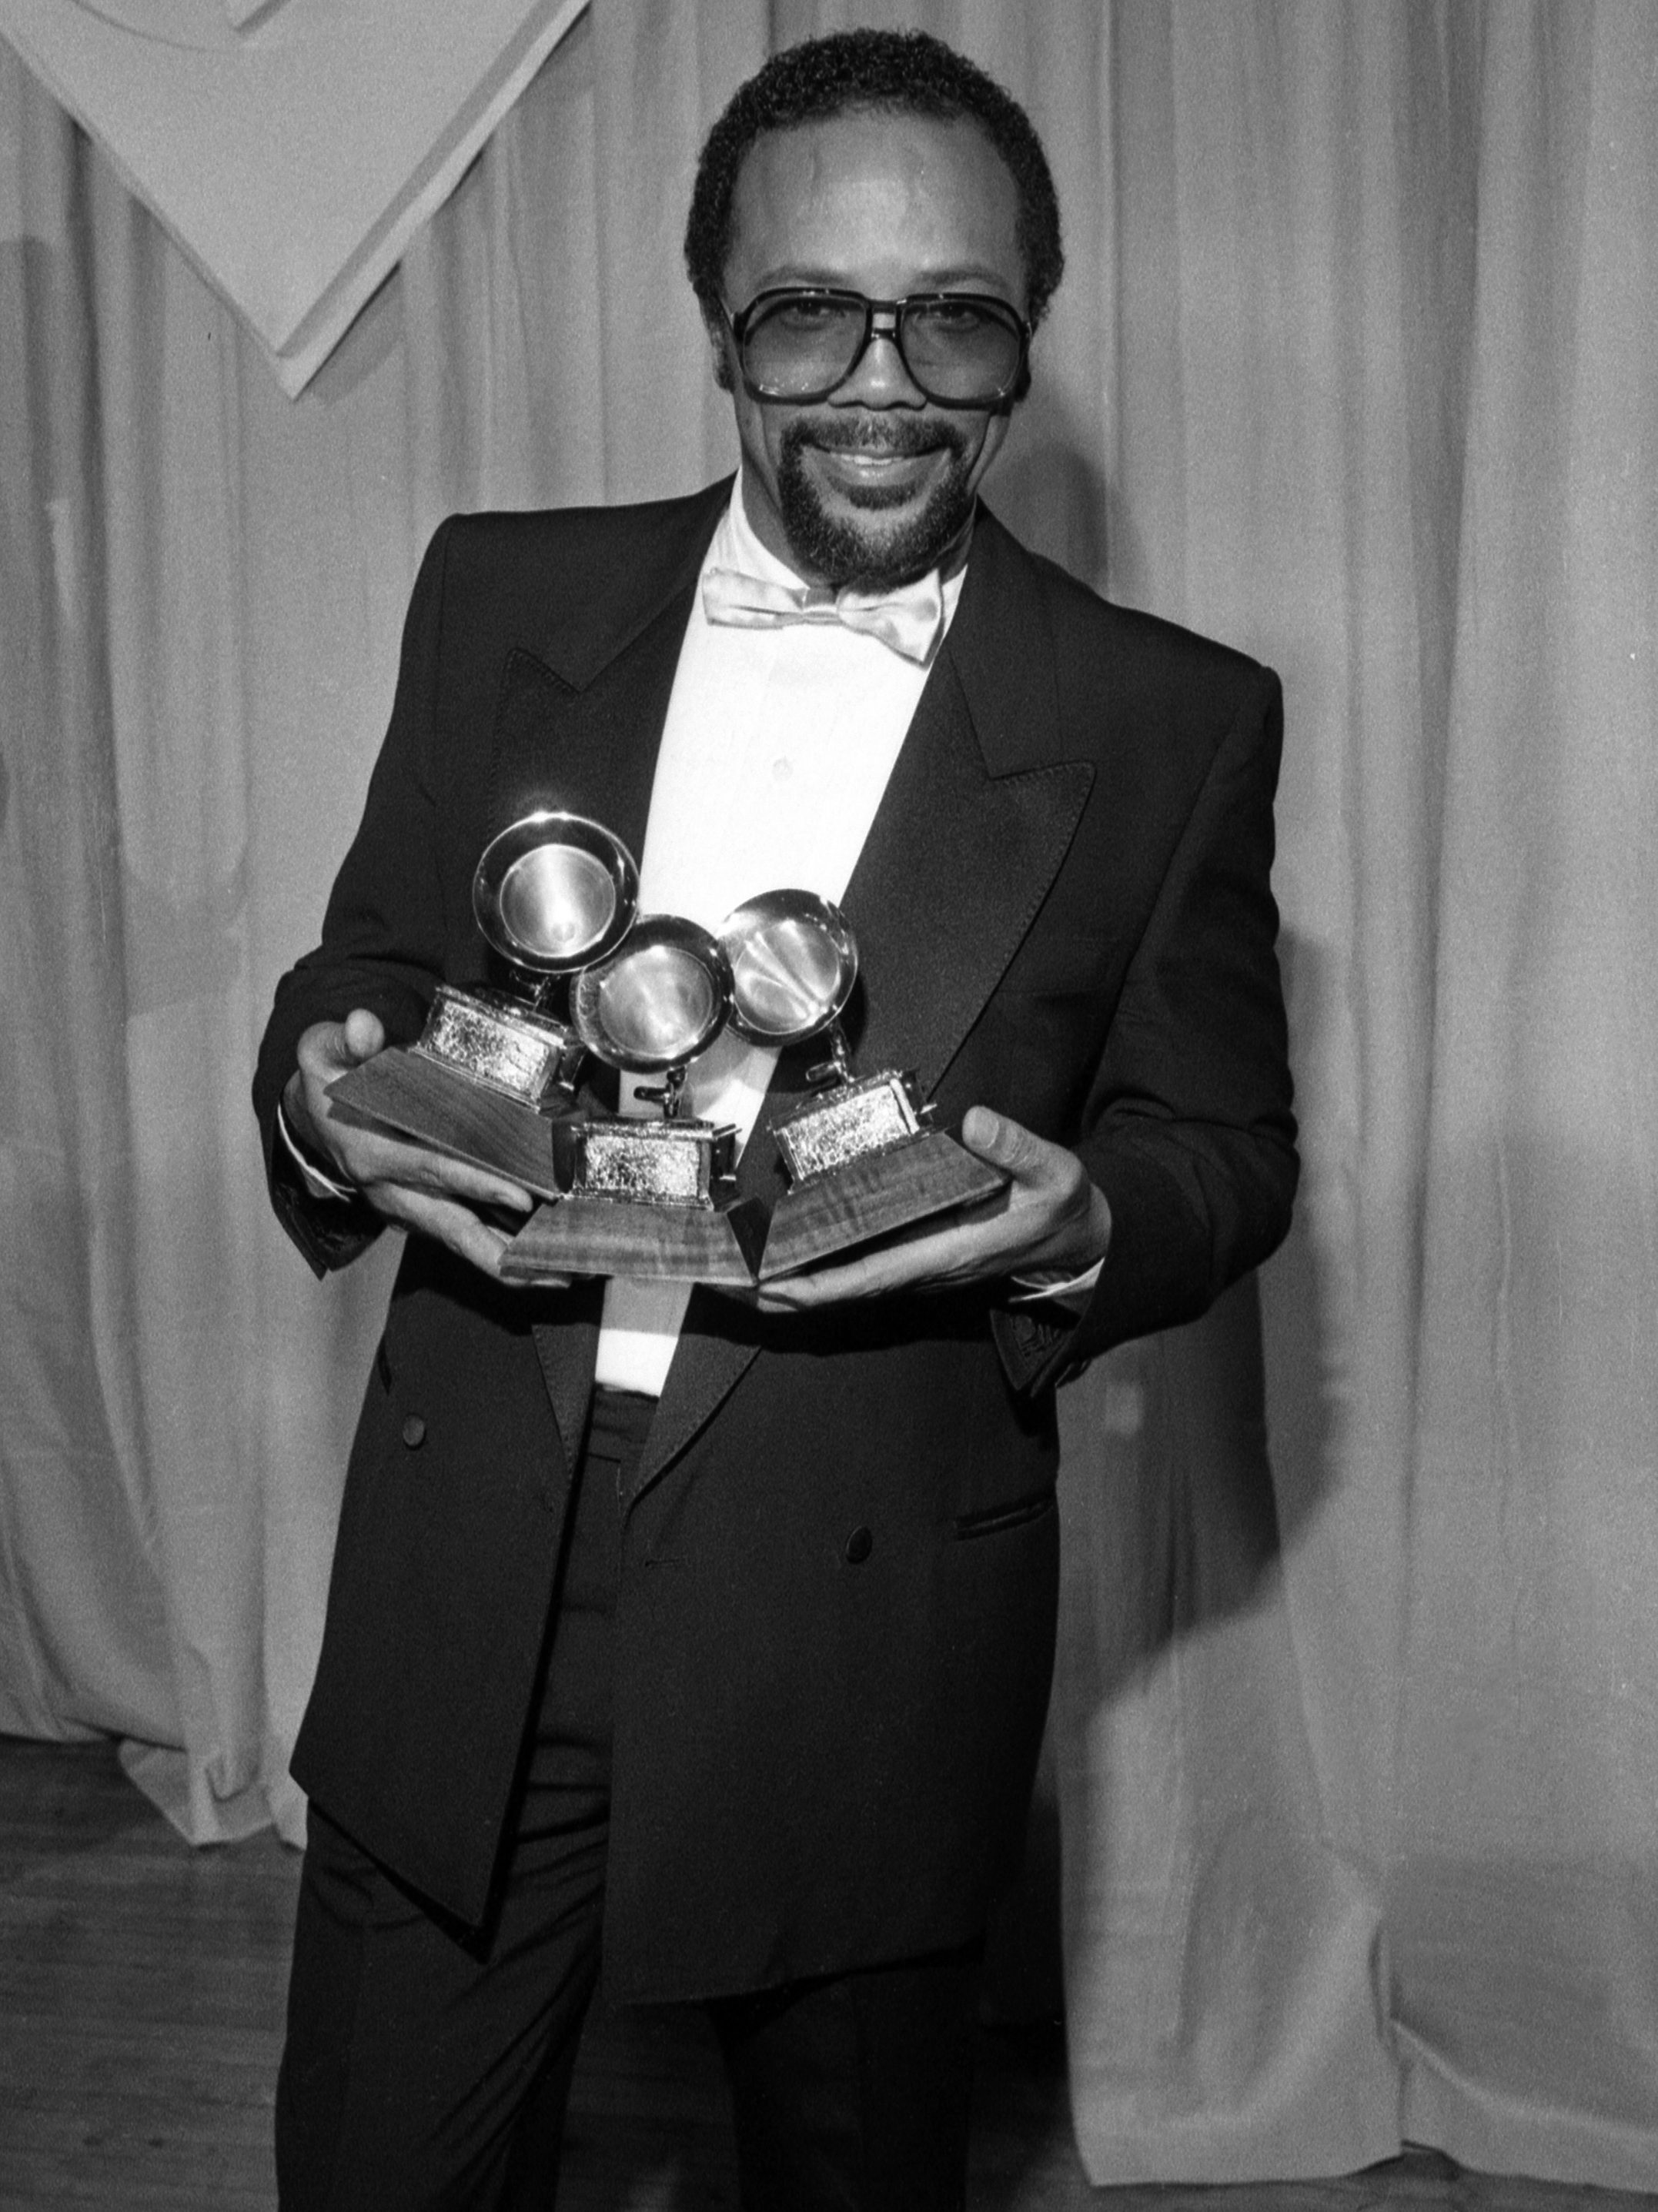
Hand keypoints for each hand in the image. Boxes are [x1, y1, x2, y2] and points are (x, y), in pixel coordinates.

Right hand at [286, 1009, 566, 1285]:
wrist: (312, 1118)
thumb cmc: (327, 1082)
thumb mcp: (322, 1052)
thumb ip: (345, 1039)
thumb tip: (365, 1026)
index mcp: (370, 1151)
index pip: (431, 1169)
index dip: (476, 1183)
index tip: (521, 1195)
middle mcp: (390, 1190)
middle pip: (453, 1227)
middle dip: (505, 1247)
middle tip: (554, 1258)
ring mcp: (406, 1208)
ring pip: (463, 1242)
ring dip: (512, 1262)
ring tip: (561, 1273)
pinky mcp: (420, 1213)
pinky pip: (465, 1238)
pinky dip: (503, 1252)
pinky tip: (542, 1262)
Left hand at [755, 1106, 1110, 1311]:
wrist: (1077, 1239)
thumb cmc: (1061, 1207)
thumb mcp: (1055, 1173)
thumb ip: (1018, 1147)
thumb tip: (975, 1121)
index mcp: (947, 1254)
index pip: (867, 1277)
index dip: (814, 1284)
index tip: (767, 1283)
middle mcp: (921, 1270)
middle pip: (836, 1291)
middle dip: (779, 1290)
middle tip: (721, 1279)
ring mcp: (914, 1268)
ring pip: (839, 1284)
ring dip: (786, 1281)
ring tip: (732, 1270)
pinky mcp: (912, 1256)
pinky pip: (851, 1269)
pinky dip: (811, 1267)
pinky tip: (778, 1252)